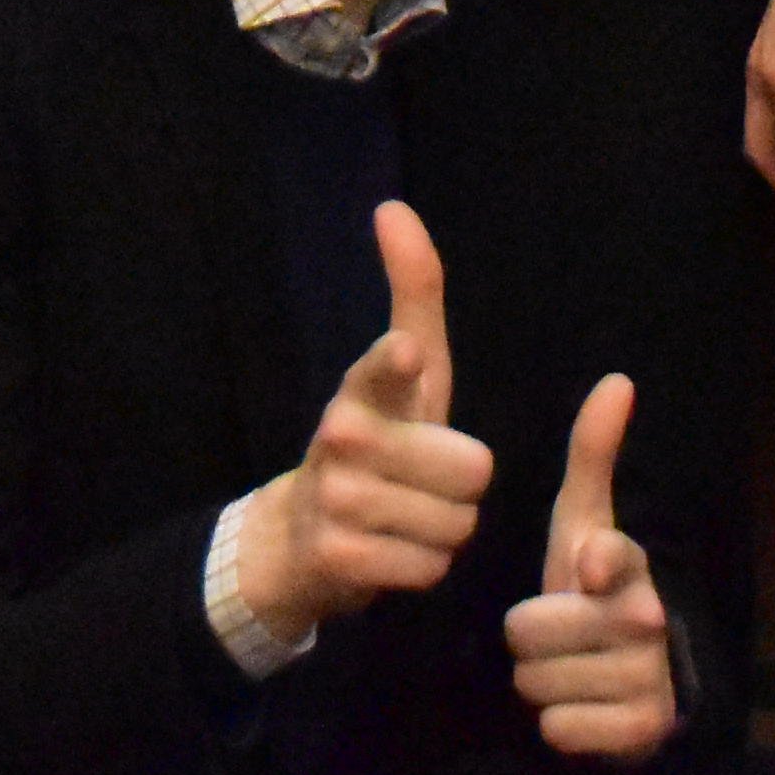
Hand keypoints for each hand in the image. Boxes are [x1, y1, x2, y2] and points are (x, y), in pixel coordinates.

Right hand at [224, 202, 496, 634]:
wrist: (301, 536)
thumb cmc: (376, 440)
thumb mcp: (404, 371)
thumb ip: (413, 292)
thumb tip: (393, 207)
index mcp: (363, 389)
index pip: (384, 370)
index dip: (396, 366)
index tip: (402, 354)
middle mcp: (341, 438)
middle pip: (473, 469)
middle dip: (463, 485)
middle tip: (423, 482)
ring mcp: (336, 501)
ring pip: (458, 524)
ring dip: (446, 529)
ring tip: (406, 517)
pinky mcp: (340, 559)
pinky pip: (432, 568)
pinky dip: (424, 567)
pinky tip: (391, 552)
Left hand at [503, 371, 680, 760]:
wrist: (630, 682)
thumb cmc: (590, 591)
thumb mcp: (583, 523)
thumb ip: (594, 456)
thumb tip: (617, 380)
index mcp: (630, 566)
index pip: (616, 557)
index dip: (600, 563)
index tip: (589, 568)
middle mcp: (648, 619)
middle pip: (532, 631)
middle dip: (526, 638)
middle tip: (551, 633)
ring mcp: (649, 678)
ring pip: (538, 682)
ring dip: (538, 680)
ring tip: (564, 667)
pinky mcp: (641, 731)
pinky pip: (559, 729)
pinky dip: (558, 724)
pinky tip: (579, 707)